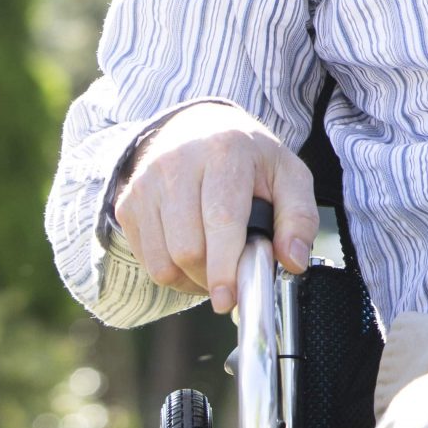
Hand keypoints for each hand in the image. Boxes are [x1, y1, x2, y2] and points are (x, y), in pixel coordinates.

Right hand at [110, 101, 315, 313]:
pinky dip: (172, 273)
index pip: (220, 219)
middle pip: (188, 248)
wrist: (197, 128)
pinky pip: (146, 259)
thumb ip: (299, 217)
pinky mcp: (128, 204)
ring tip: (216, 266)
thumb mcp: (288, 175)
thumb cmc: (248, 159)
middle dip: (213, 275)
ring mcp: (146, 185)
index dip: (224, 265)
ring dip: (192, 279)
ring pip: (163, 260)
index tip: (230, 298)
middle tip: (235, 276)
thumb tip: (294, 261)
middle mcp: (177, 164)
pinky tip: (192, 258)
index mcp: (225, 152)